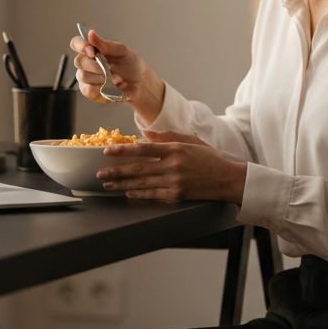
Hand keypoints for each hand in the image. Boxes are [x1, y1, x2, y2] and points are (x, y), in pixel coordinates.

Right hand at [69, 29, 164, 121]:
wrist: (140, 83)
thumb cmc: (131, 65)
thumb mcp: (121, 51)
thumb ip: (105, 44)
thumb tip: (90, 33)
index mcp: (92, 49)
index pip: (76, 43)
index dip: (80, 46)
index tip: (91, 51)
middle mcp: (87, 63)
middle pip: (79, 61)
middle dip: (95, 65)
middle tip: (109, 68)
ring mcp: (87, 78)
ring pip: (83, 76)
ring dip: (101, 78)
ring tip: (117, 79)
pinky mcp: (90, 92)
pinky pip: (88, 90)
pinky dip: (100, 88)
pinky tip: (111, 87)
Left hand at [95, 129, 246, 204]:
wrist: (227, 179)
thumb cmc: (209, 158)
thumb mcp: (189, 140)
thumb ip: (166, 136)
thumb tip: (144, 133)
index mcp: (174, 149)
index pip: (143, 148)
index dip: (123, 151)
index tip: (106, 151)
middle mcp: (172, 165)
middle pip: (138, 168)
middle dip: (116, 171)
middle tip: (100, 173)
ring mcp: (174, 182)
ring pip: (142, 183)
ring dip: (122, 184)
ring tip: (108, 184)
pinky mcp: (177, 195)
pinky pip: (153, 195)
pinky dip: (138, 194)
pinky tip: (127, 193)